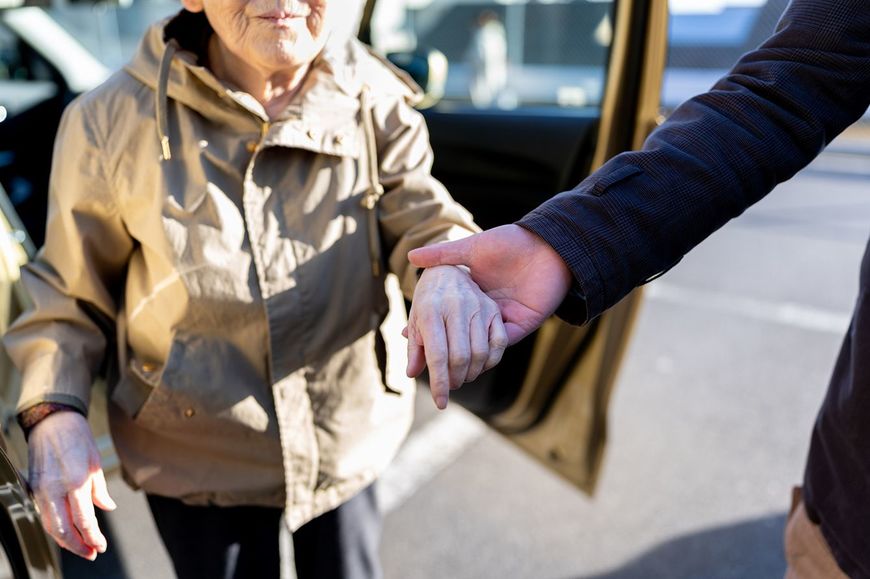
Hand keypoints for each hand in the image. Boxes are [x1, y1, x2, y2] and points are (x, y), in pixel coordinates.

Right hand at [28, 411, 116, 559]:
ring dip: (66, 541)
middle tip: (91, 552)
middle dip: (78, 546)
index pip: (84, 520)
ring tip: (81, 546)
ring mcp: (41, 490)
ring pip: (50, 526)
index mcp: (76, 481)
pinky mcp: (33, 488)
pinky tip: (66, 531)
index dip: (93, 537)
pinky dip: (55, 527)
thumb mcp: (96, 462)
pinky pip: (44, 514)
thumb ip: (99, 490)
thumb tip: (107, 507)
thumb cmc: (77, 438)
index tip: (101, 545)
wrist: (53, 421)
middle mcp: (55, 489)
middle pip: (64, 530)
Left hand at [406, 264, 507, 408]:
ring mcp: (478, 306)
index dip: (439, 383)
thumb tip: (413, 373)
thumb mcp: (415, 321)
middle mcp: (456, 306)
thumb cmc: (427, 301)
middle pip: (460, 357)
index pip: (437, 355)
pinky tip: (480, 365)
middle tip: (451, 385)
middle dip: (455, 380)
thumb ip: (415, 348)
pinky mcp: (493, 309)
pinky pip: (499, 343)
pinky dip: (491, 361)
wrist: (446, 270)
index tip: (440, 402)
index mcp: (431, 310)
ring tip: (462, 377)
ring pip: (480, 353)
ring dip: (472, 374)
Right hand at [408, 224, 572, 345]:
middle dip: (445, 347)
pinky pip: (503, 344)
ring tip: (444, 365)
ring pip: (483, 343)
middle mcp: (489, 307)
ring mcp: (506, 317)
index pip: (451, 315)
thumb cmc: (510, 242)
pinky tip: (472, 359)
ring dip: (467, 355)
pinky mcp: (523, 323)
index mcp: (476, 291)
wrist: (548, 245)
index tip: (410, 332)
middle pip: (464, 333)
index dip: (433, 325)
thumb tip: (412, 256)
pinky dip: (490, 352)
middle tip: (422, 357)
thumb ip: (443, 254)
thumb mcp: (472, 248)